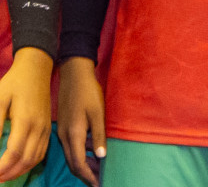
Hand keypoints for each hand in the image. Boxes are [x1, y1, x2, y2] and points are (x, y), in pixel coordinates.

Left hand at [0, 47, 53, 182]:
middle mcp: (39, 127)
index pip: (14, 153)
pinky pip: (41, 151)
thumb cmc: (14, 83)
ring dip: (19, 171)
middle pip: (26, 160)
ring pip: (35, 158)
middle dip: (9, 173)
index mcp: (26, 121)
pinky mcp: (47, 127)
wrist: (37, 69)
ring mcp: (45, 128)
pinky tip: (19, 165)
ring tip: (4, 176)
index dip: (1, 167)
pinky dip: (30, 163)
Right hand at [59, 55, 105, 186]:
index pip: (78, 163)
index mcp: (73, 135)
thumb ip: (99, 135)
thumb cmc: (88, 92)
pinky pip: (70, 147)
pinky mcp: (64, 127)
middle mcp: (64, 137)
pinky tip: (92, 151)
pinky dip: (80, 154)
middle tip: (98, 180)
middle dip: (85, 174)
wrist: (73, 75)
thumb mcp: (98, 113)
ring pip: (71, 155)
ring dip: (83, 164)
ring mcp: (62, 132)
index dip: (88, 176)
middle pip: (72, 163)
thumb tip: (101, 157)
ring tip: (97, 169)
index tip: (98, 183)